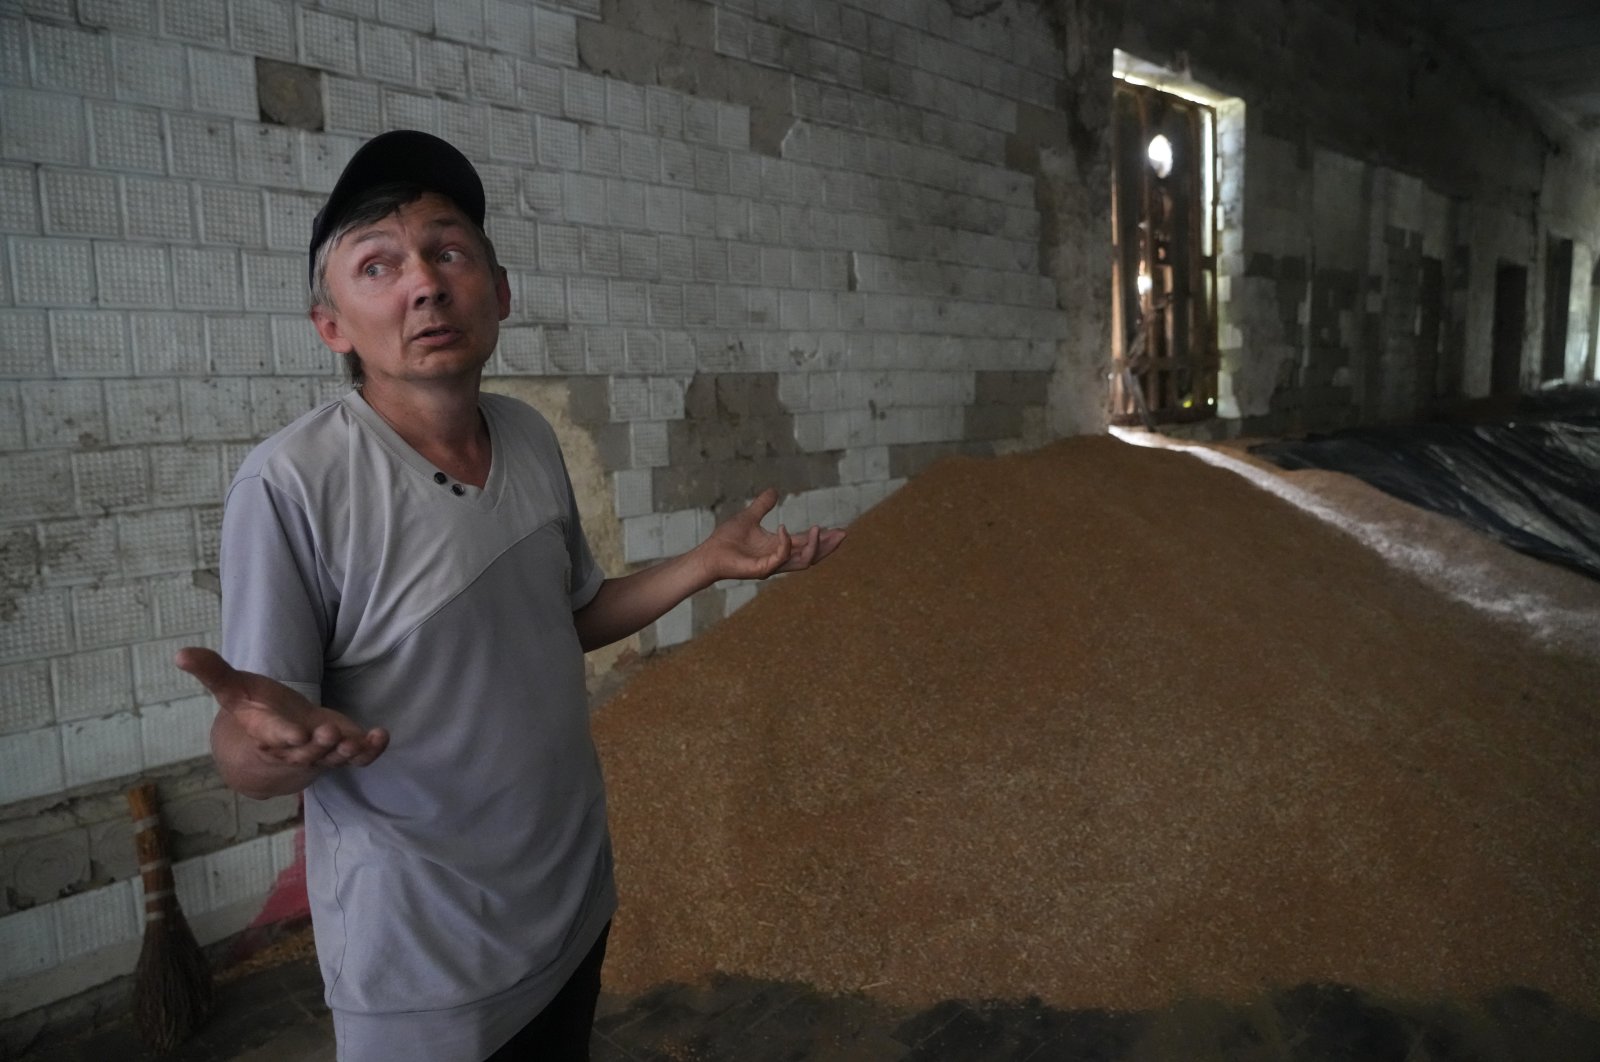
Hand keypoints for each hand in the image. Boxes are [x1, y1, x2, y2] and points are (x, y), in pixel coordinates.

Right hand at [175, 647, 388, 770]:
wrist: (276, 740)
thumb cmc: (255, 710)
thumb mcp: (233, 689)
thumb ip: (212, 672)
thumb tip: (180, 653)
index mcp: (266, 734)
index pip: (274, 737)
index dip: (284, 736)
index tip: (296, 733)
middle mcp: (294, 748)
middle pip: (307, 752)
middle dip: (319, 745)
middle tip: (329, 733)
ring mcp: (320, 752)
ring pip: (334, 758)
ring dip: (346, 751)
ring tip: (359, 740)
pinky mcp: (341, 750)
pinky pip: (358, 757)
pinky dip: (371, 749)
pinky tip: (381, 735)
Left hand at [699, 488, 845, 581]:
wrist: (709, 554)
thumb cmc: (726, 540)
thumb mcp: (749, 516)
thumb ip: (763, 506)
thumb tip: (774, 491)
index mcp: (778, 547)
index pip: (806, 544)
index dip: (822, 538)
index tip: (838, 529)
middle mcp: (778, 559)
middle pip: (811, 556)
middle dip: (828, 546)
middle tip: (843, 534)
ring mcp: (771, 566)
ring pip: (802, 561)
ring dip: (813, 546)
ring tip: (819, 530)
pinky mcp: (761, 570)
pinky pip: (779, 558)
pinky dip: (784, 543)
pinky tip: (782, 528)